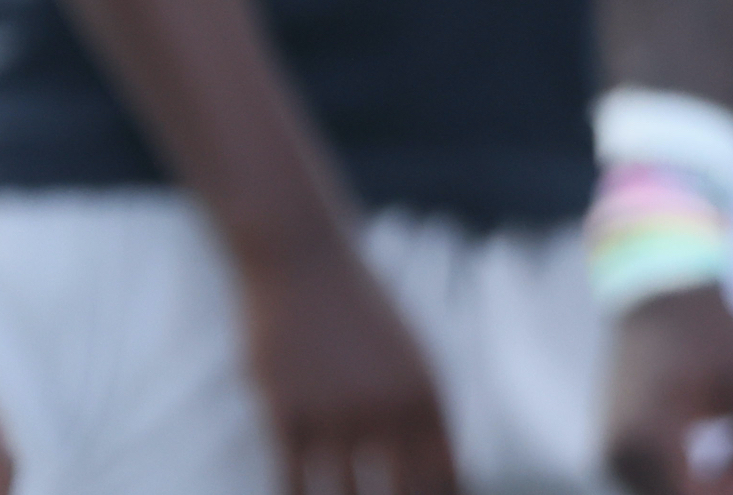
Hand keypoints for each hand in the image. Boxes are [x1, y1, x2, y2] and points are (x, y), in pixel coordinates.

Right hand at [236, 235, 457, 494]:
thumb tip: (439, 476)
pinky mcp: (286, 413)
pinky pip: (293, 484)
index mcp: (430, 394)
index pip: (446, 479)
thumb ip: (422, 416)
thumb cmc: (359, 312)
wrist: (303, 260)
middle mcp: (390, 408)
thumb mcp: (409, 357)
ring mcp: (337, 412)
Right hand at [604, 285, 732, 494]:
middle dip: (725, 489)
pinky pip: (662, 486)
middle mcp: (620, 457)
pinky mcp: (621, 454)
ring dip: (711, 488)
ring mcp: (615, 458)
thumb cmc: (708, 332)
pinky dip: (694, 480)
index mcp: (647, 439)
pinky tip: (722, 452)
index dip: (731, 490)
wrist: (660, 297)